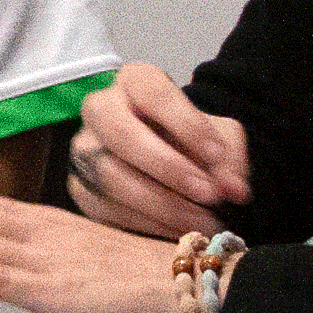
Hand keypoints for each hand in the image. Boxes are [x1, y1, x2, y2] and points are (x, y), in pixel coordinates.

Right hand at [67, 61, 248, 238]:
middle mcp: (100, 109)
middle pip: (120, 133)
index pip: (153, 93)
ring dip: (163, 205)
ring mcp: (84, 150)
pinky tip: (180, 230)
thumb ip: (230, 160)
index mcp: (135, 82)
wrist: (171, 165)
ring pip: (111, 177)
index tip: (217, 154)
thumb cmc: (192, 142)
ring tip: (204, 221)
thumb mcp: (220, 139)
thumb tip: (233, 190)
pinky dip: (148, 224)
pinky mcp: (80, 188)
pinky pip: (107, 209)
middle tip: (208, 194)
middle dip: (167, 167)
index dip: (186, 123)